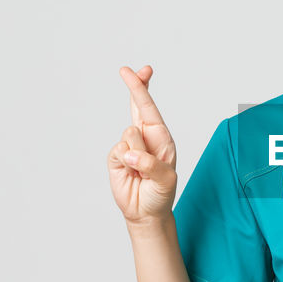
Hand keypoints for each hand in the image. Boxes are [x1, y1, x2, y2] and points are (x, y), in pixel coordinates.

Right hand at [108, 65, 178, 225]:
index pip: (150, 108)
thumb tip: (131, 153)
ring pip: (129, 135)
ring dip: (137, 153)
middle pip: (137, 106)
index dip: (143, 88)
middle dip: (135, 87)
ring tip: (142, 171)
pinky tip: (131, 173)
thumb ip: (152, 165)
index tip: (140, 70)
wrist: (145, 212)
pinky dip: (125, 162)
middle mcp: (145, 137)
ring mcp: (129, 146)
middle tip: (126, 69)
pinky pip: (118, 151)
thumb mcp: (166, 180)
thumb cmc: (161, 193)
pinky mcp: (116, 157)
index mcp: (161, 137)